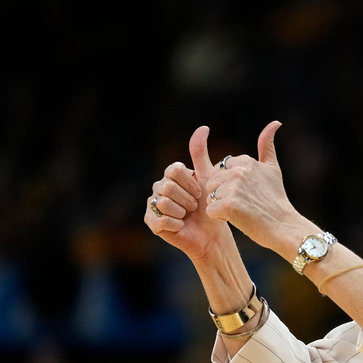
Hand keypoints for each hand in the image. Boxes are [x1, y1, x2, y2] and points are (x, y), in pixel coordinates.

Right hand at [144, 126, 232, 262]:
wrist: (211, 234)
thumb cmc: (211, 206)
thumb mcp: (209, 178)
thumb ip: (201, 154)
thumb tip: (203, 127)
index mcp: (171, 175)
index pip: (174, 170)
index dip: (190, 183)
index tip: (200, 193)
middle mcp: (159, 187)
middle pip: (167, 186)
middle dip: (187, 199)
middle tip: (194, 207)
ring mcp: (153, 204)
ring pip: (164, 202)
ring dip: (182, 212)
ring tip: (187, 216)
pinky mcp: (151, 222)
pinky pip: (161, 219)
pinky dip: (176, 224)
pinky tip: (181, 226)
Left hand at [204, 121, 304, 252]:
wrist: (283, 226)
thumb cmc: (276, 200)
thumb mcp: (273, 169)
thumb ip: (267, 145)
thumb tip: (275, 123)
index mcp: (245, 161)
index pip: (221, 171)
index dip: (231, 185)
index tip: (248, 193)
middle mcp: (238, 171)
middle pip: (213, 183)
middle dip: (223, 195)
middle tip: (245, 204)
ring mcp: (233, 188)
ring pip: (211, 197)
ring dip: (221, 207)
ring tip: (242, 211)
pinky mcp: (228, 205)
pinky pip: (211, 211)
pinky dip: (221, 218)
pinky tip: (237, 218)